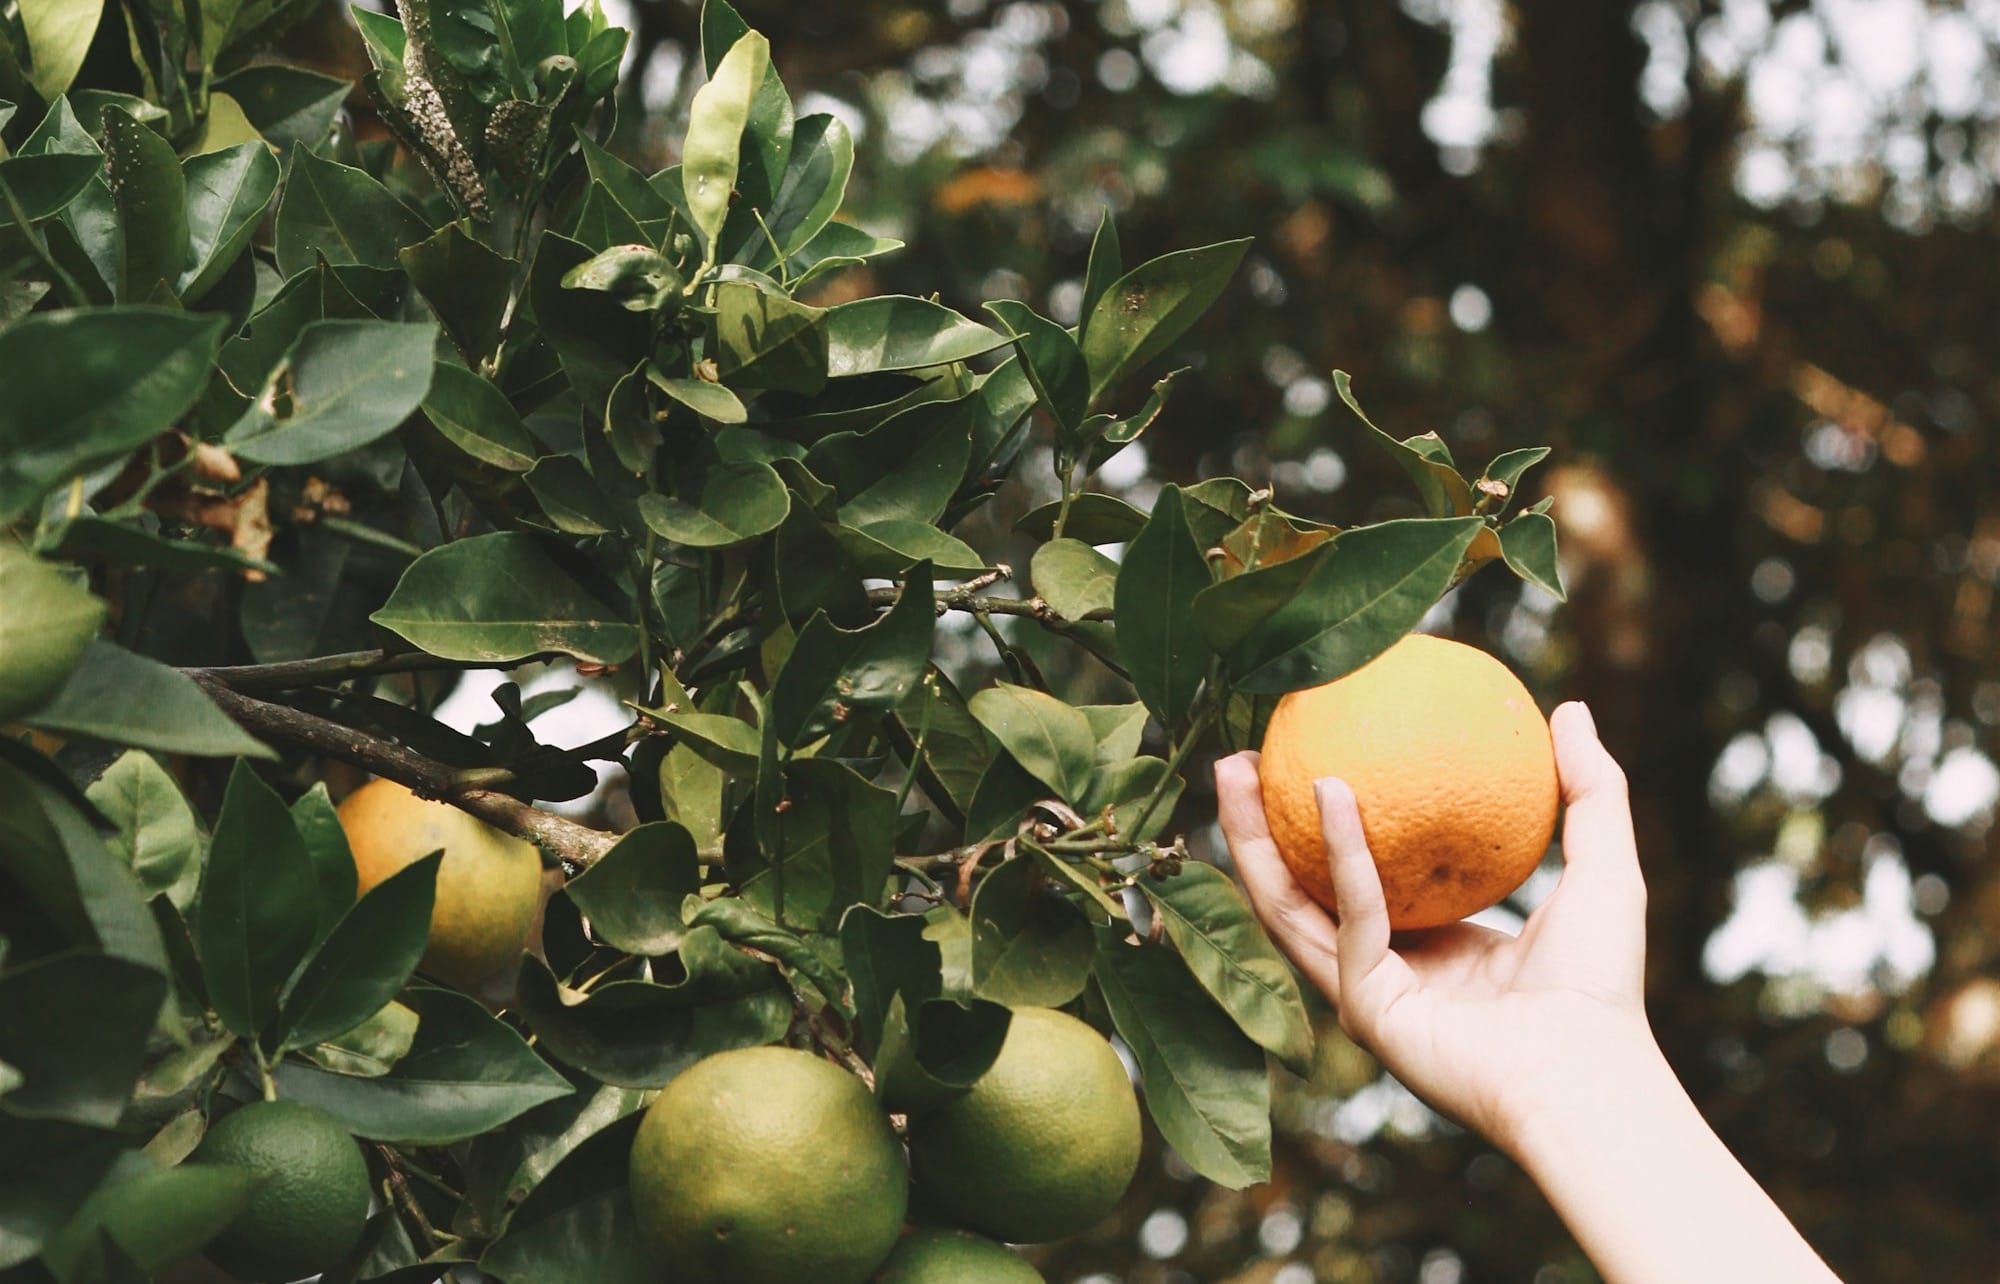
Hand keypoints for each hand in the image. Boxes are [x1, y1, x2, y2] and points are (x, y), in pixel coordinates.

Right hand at [1215, 701, 1653, 1151]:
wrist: (1589, 1070)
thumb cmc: (1601, 984)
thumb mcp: (1602, 864)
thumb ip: (1590, 789)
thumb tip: (1571, 708)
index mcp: (1429, 947)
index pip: (1358, 878)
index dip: (1325, 822)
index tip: (1307, 754)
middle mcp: (1386, 970)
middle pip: (1299, 888)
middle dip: (1259, 824)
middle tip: (1242, 754)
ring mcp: (1367, 991)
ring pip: (1289, 905)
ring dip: (1255, 836)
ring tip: (1235, 768)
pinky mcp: (1365, 1006)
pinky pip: (1351, 914)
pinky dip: (1340, 851)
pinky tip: (1330, 790)